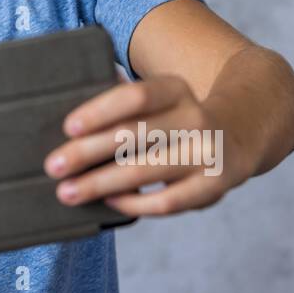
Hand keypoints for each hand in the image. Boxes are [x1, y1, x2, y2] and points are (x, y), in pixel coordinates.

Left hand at [42, 72, 252, 216]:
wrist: (240, 133)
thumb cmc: (176, 116)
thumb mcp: (160, 96)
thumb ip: (123, 96)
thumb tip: (74, 96)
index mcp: (177, 89)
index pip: (135, 96)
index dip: (100, 111)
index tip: (68, 127)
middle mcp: (196, 118)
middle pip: (132, 136)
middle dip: (86, 153)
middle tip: (53, 166)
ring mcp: (207, 155)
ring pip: (143, 171)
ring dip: (99, 184)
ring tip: (66, 192)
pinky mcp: (213, 188)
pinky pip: (166, 202)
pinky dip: (134, 203)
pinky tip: (108, 201)